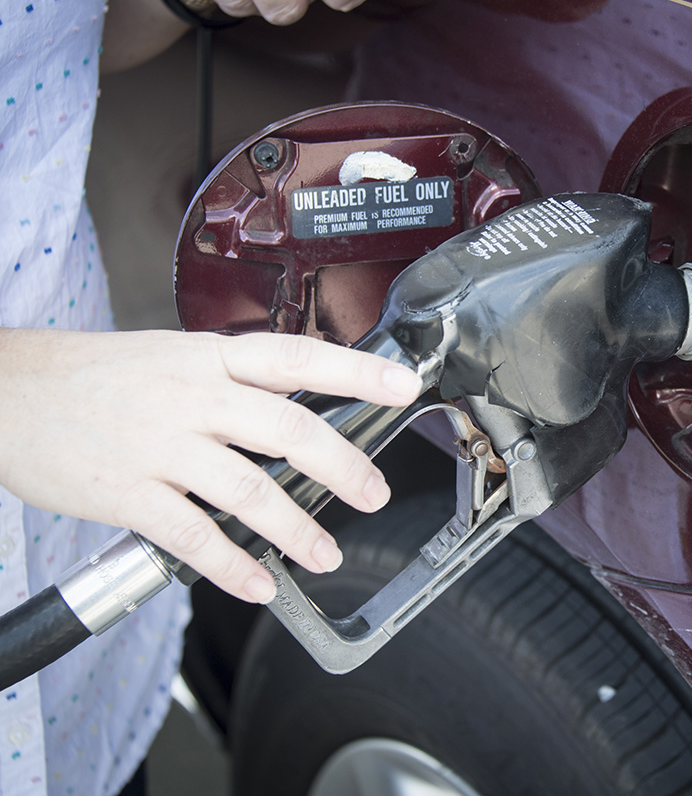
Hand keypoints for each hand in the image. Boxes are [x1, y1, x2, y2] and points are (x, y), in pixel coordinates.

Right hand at [0, 328, 419, 603]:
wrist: (8, 391)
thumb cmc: (100, 377)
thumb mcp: (175, 357)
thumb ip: (235, 383)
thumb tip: (300, 411)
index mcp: (209, 359)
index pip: (297, 359)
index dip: (355, 372)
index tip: (403, 386)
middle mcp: (192, 397)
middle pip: (287, 428)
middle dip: (341, 466)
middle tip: (373, 493)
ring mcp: (159, 445)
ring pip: (247, 489)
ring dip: (295, 528)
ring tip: (326, 553)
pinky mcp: (126, 492)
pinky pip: (191, 536)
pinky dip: (231, 565)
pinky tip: (258, 583)